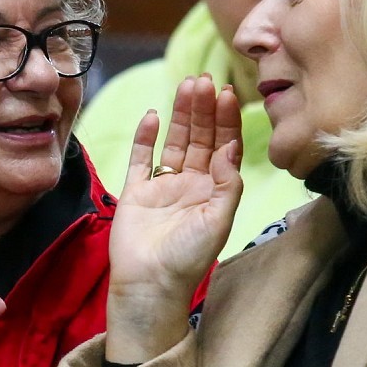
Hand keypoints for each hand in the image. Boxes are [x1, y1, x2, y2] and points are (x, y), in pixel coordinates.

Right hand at [105, 75, 241, 362]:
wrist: (149, 286)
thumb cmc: (188, 259)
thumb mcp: (219, 221)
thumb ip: (227, 182)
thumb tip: (230, 145)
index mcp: (214, 192)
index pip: (223, 147)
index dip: (225, 120)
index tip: (227, 93)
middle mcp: (191, 185)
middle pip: (199, 138)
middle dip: (203, 109)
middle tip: (204, 79)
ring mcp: (162, 187)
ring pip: (173, 142)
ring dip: (180, 114)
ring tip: (185, 86)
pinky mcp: (136, 192)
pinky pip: (141, 158)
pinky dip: (146, 137)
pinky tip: (154, 115)